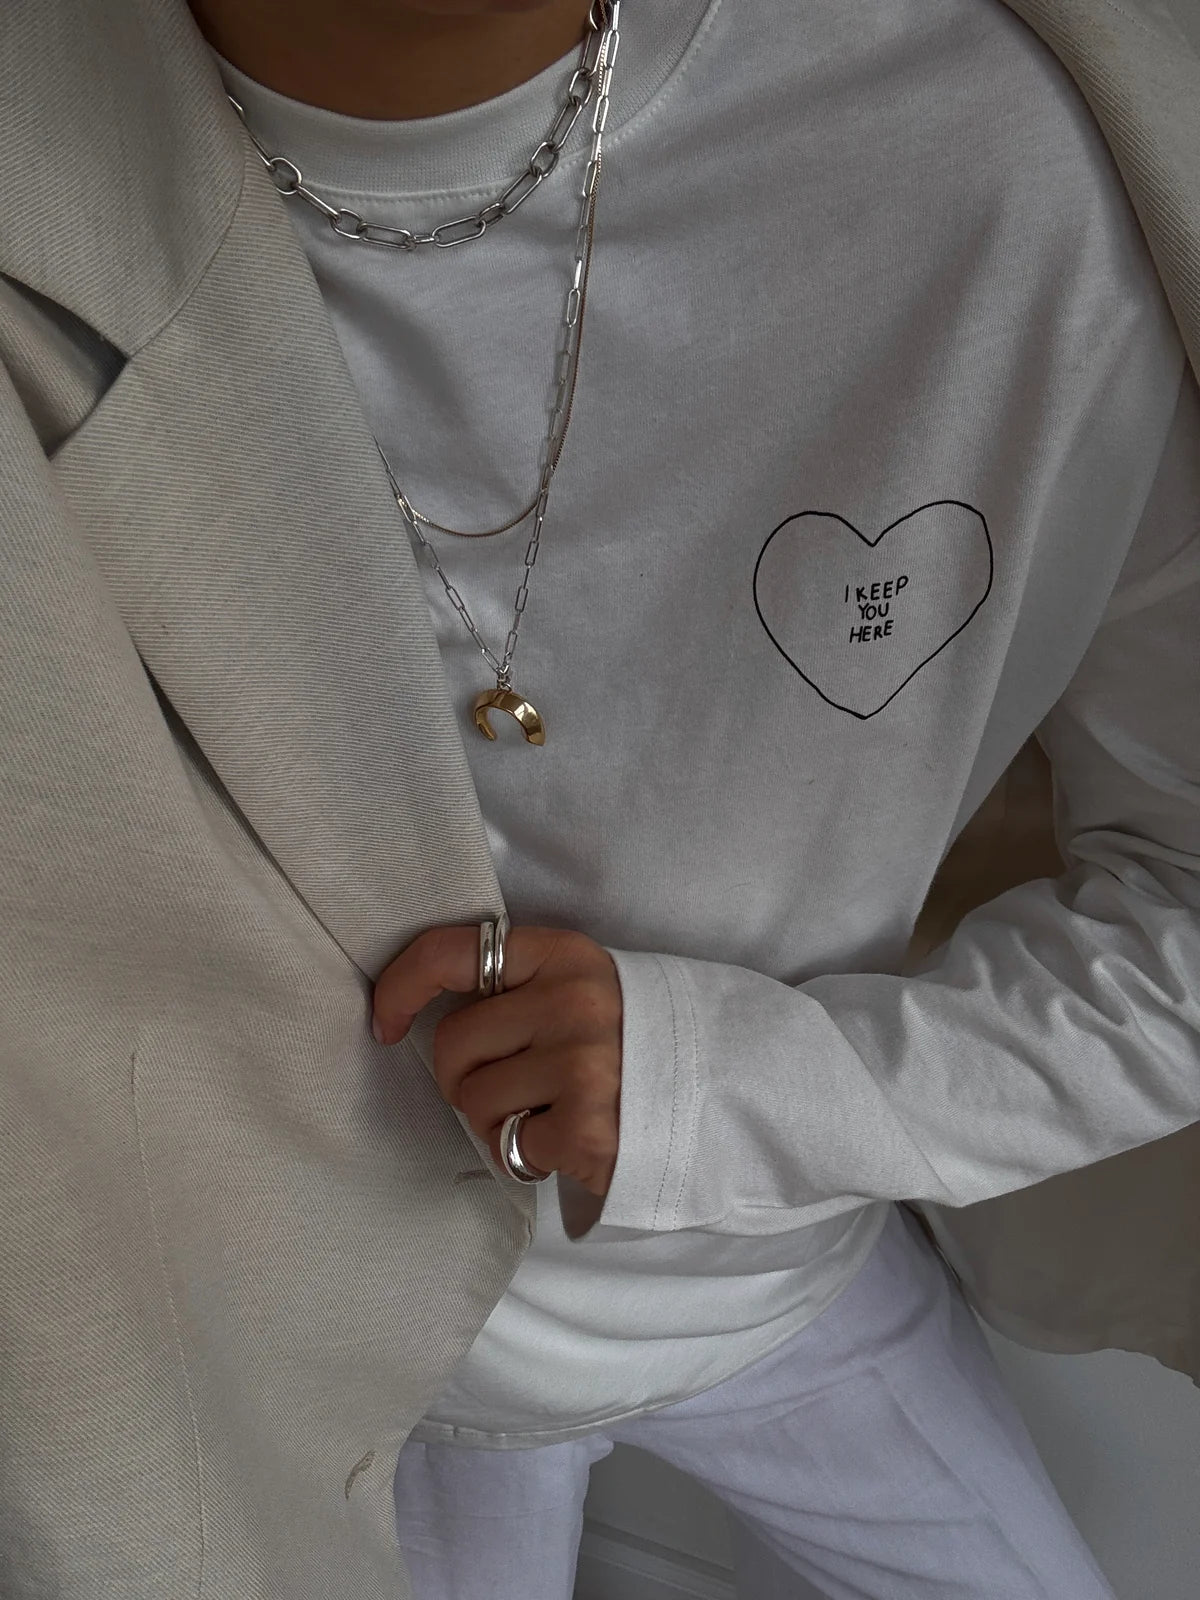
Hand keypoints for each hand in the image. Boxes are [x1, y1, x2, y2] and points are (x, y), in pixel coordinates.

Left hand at [372, 924, 621, 1197]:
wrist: (720, 1097)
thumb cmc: (631, 1044)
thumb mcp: (582, 988)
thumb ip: (519, 985)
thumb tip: (422, 1005)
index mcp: (564, 955)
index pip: (450, 951)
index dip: (400, 987)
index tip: (384, 1022)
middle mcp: (573, 1000)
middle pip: (452, 1042)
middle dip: (462, 1076)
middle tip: (508, 1089)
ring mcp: (582, 1062)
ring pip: (472, 1099)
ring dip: (495, 1120)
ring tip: (544, 1114)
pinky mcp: (587, 1125)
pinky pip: (507, 1145)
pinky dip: (525, 1154)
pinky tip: (565, 1140)